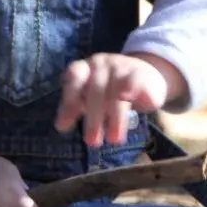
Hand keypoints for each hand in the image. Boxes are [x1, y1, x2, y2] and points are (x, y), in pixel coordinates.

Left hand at [55, 52, 183, 146]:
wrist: (145, 73)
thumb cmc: (111, 88)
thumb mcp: (91, 95)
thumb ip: (76, 106)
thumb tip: (61, 126)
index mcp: (86, 67)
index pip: (74, 77)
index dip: (68, 101)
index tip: (63, 126)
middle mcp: (102, 64)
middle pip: (95, 91)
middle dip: (93, 119)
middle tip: (92, 142)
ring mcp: (121, 67)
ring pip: (116, 93)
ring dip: (115, 117)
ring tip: (114, 139)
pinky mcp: (140, 74)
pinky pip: (135, 83)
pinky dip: (130, 90)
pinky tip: (127, 98)